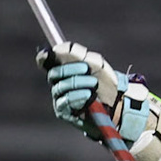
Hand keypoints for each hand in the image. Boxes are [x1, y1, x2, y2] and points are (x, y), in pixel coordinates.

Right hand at [37, 41, 160, 145]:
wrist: (116, 102)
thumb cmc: (104, 81)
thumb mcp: (96, 63)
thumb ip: (79, 54)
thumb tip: (61, 48)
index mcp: (63, 68)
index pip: (45, 61)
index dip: (44, 57)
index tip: (48, 54)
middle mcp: (57, 82)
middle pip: (54, 72)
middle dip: (70, 68)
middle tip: (86, 68)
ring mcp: (59, 98)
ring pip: (61, 86)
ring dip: (79, 82)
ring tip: (94, 83)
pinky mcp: (63, 112)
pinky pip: (65, 101)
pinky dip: (78, 95)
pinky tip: (89, 95)